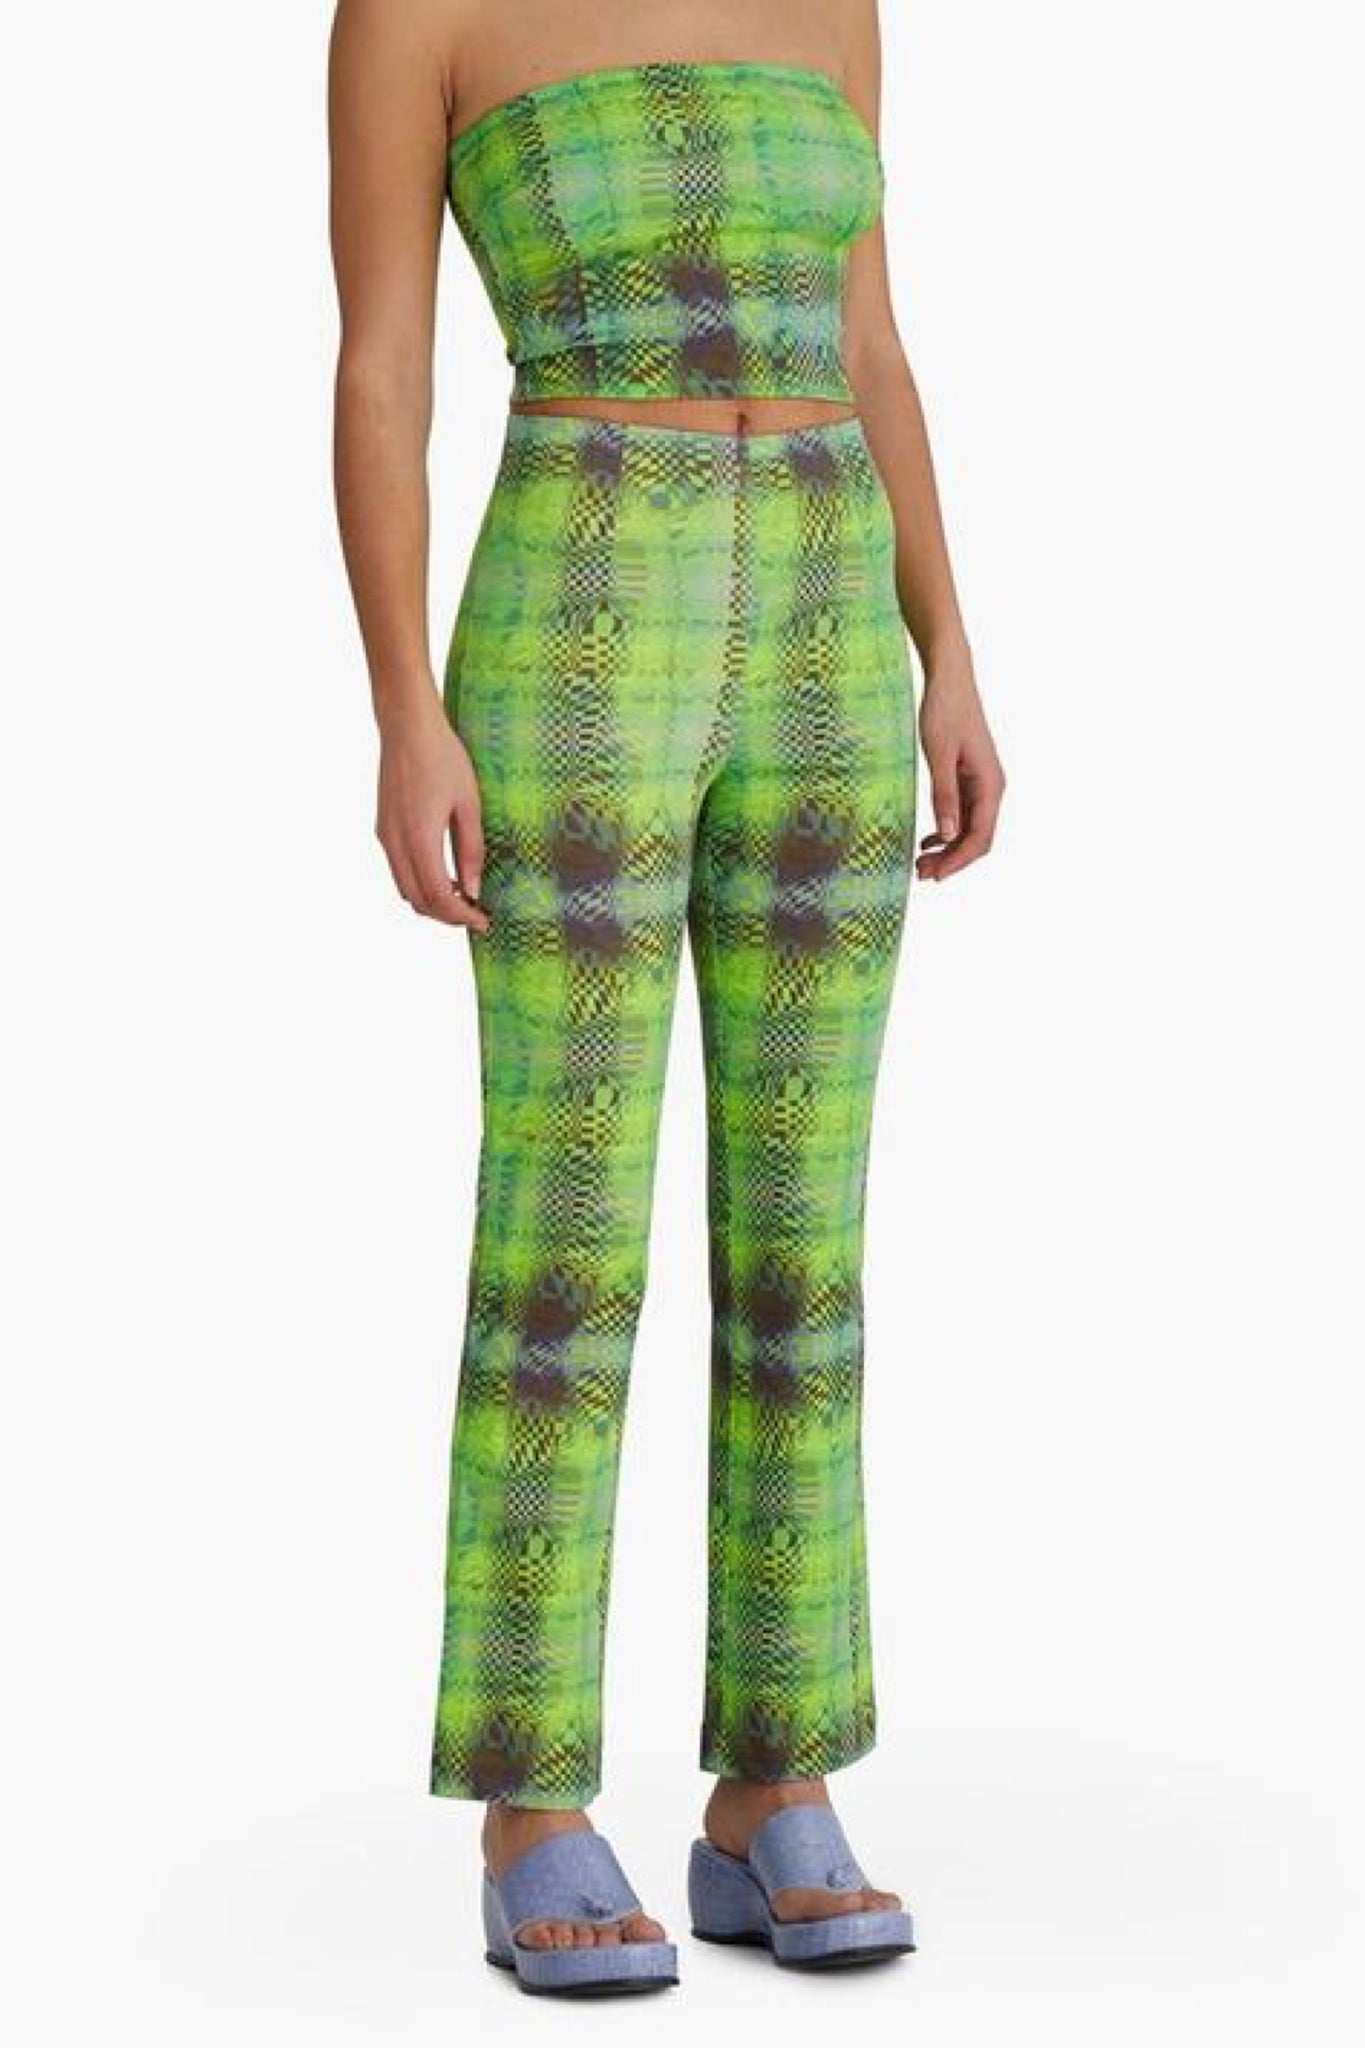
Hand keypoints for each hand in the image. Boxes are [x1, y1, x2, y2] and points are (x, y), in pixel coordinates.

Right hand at [375, 694, 490, 932]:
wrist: (407, 726)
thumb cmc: (442, 758)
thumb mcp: (469, 804)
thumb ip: (471, 850)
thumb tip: (473, 888)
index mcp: (419, 839)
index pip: (437, 897)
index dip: (461, 916)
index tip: (483, 921)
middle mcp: (395, 843)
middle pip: (417, 901)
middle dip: (447, 915)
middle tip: (476, 913)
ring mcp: (385, 836)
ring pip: (405, 889)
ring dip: (431, 901)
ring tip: (462, 896)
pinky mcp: (382, 829)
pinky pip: (398, 870)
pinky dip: (419, 883)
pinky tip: (442, 874)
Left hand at [916, 649, 1005, 882]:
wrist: (950, 678)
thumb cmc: (944, 711)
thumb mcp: (939, 755)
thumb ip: (944, 796)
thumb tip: (948, 835)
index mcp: (990, 784)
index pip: (980, 837)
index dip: (958, 861)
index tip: (934, 875)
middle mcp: (991, 788)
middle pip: (977, 838)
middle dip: (952, 860)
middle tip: (920, 873)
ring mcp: (981, 784)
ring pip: (969, 828)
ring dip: (948, 848)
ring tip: (921, 861)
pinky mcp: (969, 778)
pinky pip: (963, 813)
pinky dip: (947, 830)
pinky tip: (928, 839)